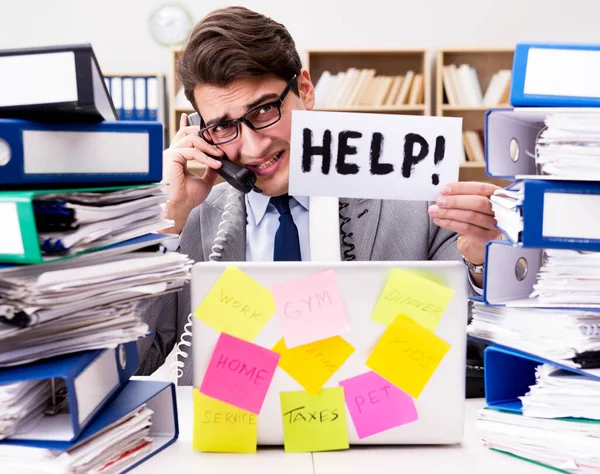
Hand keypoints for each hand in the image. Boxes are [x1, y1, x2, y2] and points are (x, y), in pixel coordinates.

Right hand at [161, 113, 222, 233]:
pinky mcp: (171, 157)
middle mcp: (172, 153)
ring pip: (192, 140)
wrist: (179, 208)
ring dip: (209, 147)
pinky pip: (192, 151)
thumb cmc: (187, 198)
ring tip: (220, 156)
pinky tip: (215, 163)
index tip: (198, 120)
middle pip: (188, 133)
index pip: (183, 136)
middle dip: (205, 136)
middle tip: (219, 145)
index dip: (189, 126)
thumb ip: (210, 169)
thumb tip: (220, 162)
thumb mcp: (204, 181)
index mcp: (177, 157)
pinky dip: (206, 157)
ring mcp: (170, 154)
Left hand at [427, 181, 501, 284]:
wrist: (478, 244)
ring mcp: (495, 226)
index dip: (462, 188)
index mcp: (497, 196)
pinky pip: (467, 228)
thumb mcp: (470, 206)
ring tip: (435, 211)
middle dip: (455, 201)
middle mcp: (500, 210)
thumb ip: (461, 197)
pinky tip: (440, 220)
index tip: (445, 189)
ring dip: (449, 213)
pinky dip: (450, 223)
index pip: (481, 188)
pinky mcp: (487, 238)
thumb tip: (442, 194)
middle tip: (439, 201)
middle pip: (478, 202)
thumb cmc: (474, 221)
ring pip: (471, 216)